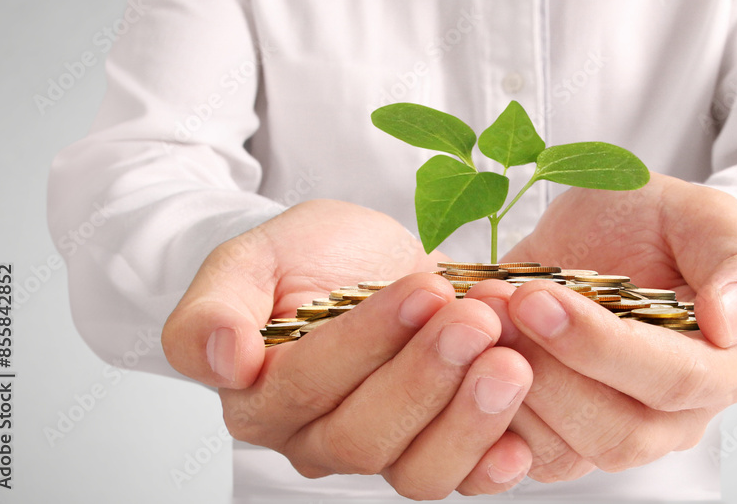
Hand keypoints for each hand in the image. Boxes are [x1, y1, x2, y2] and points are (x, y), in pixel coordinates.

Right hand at [162, 200, 533, 497]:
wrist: (359, 263)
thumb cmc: (302, 259)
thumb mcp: (251, 259)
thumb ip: (214, 308)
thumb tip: (221, 360)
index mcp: (260, 394)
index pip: (307, 383)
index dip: (367, 343)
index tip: (422, 291)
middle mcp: (315, 436)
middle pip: (365, 436)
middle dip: (427, 378)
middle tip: (476, 321)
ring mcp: (379, 447)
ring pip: (415, 470)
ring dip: (468, 418)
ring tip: (510, 361)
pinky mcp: (431, 445)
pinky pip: (459, 478)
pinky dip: (492, 464)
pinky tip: (521, 441)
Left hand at [490, 173, 736, 479]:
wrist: (601, 235)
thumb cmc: (657, 224)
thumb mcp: (703, 216)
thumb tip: (732, 320)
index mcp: (722, 367)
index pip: (672, 379)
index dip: (601, 345)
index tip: (538, 297)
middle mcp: (672, 417)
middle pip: (615, 432)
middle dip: (546, 370)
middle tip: (497, 305)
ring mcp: (613, 433)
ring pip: (563, 451)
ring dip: (508, 388)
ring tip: (476, 319)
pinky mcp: (558, 439)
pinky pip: (521, 456)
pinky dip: (483, 412)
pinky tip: (463, 355)